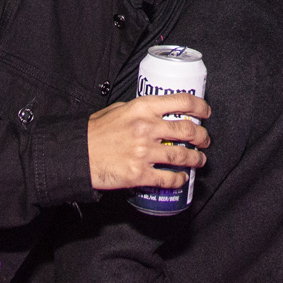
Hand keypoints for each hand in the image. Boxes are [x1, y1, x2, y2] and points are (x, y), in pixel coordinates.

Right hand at [87, 94, 212, 189]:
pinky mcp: (139, 174)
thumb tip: (157, 112)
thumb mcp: (118, 109)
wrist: (77, 154)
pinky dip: (179, 180)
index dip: (200, 107)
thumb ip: (139, 110)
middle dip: (202, 136)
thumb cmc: (95, 132)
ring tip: (199, 160)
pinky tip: (182, 179)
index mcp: (142, 108)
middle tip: (205, 140)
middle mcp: (147, 128)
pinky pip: (168, 178)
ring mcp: (144, 152)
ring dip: (196, 159)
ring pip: (182, 156)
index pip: (181, 101)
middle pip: (187, 130)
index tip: (206, 112)